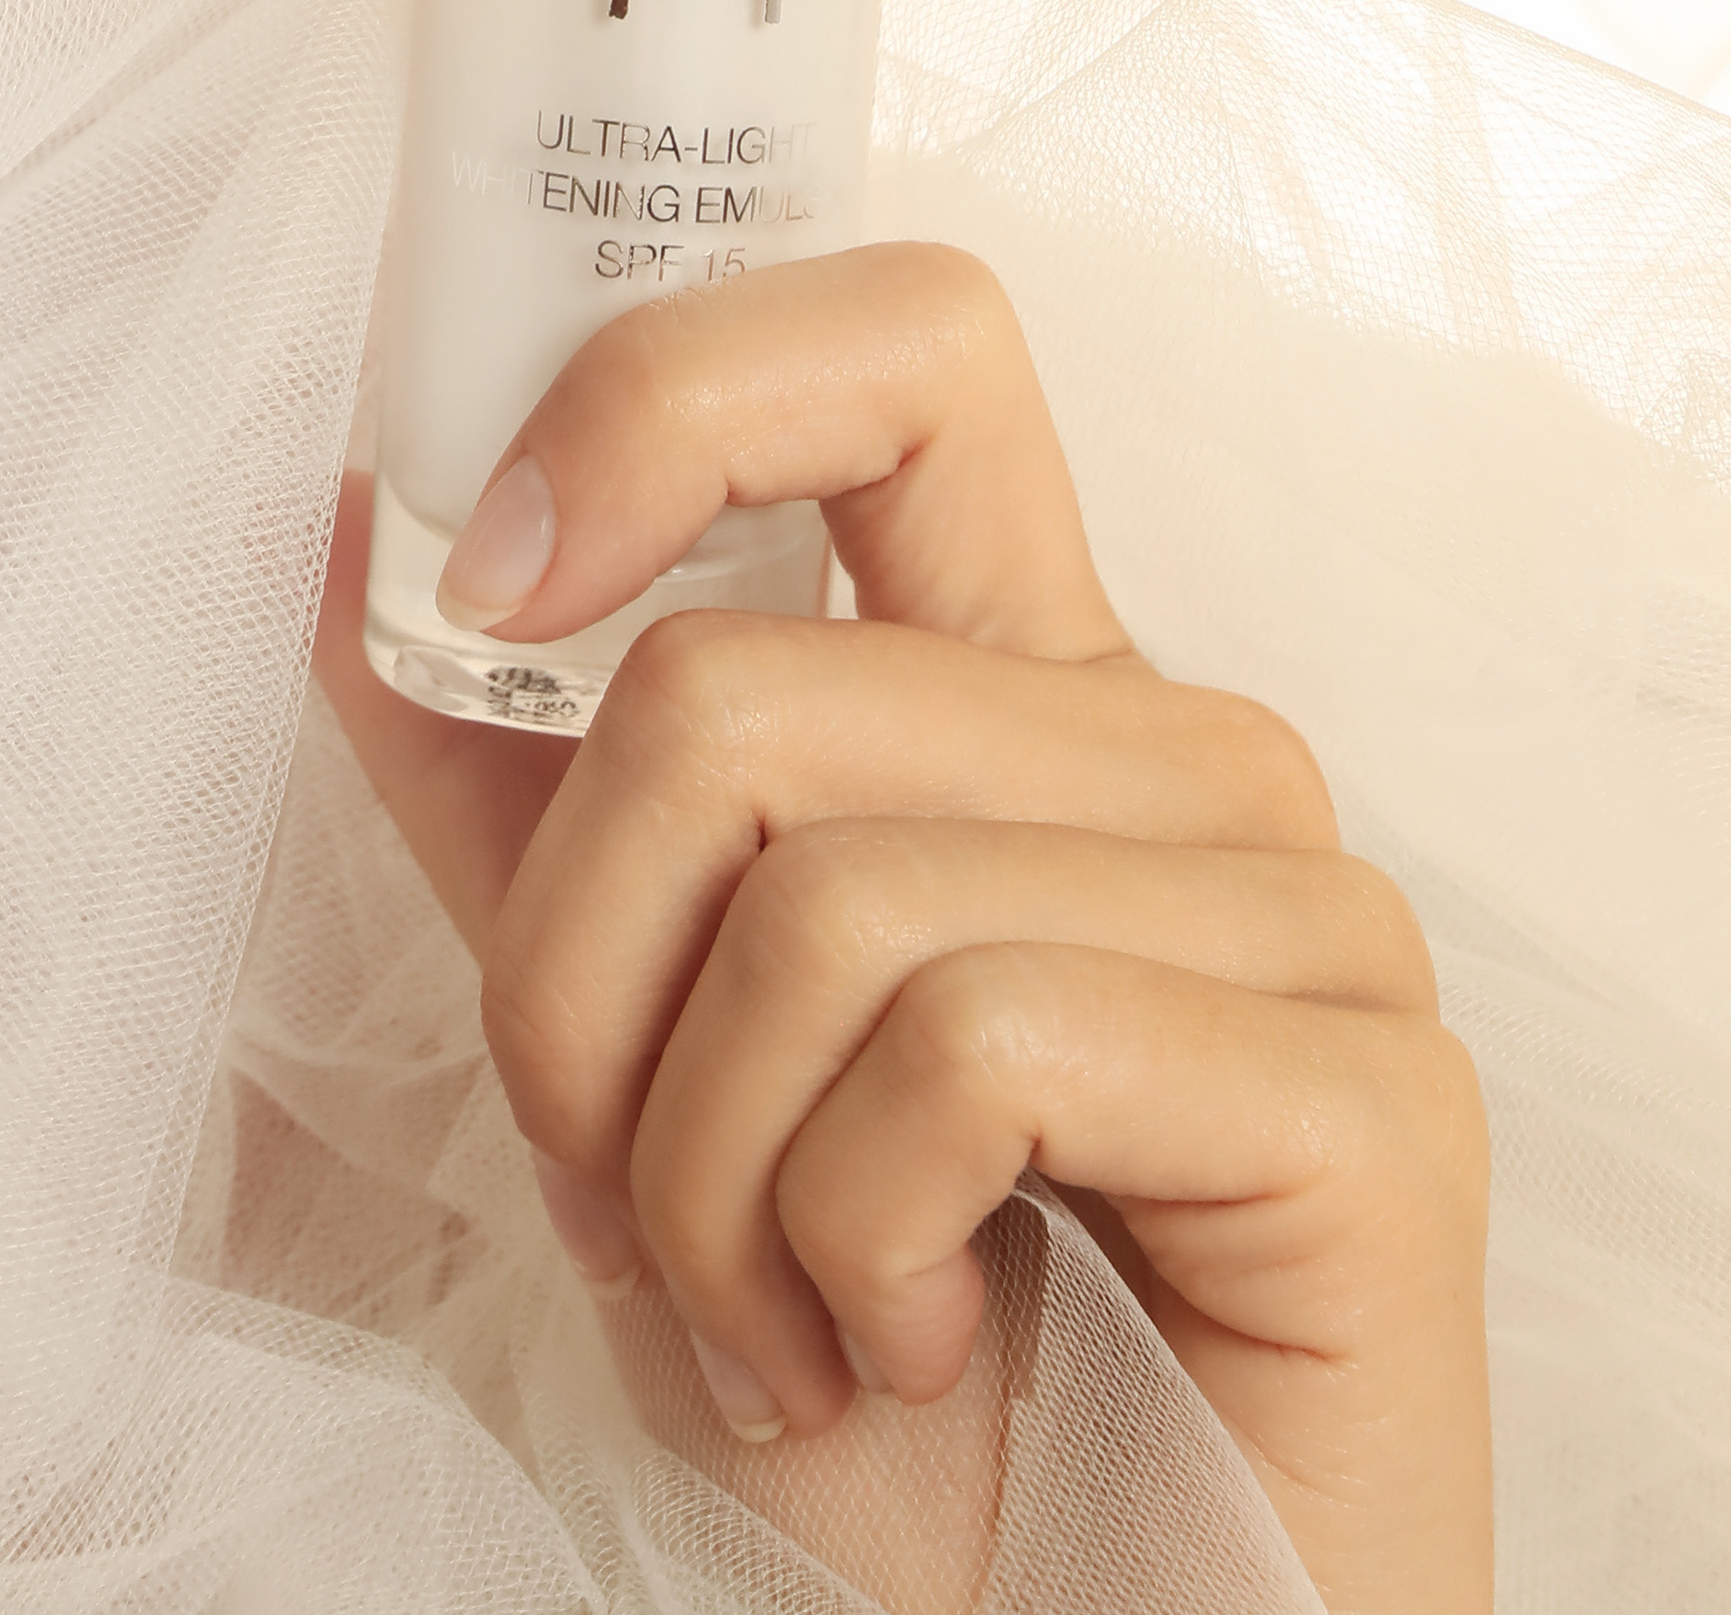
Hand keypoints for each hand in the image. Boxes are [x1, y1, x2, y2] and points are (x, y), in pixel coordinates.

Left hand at [315, 247, 1489, 1614]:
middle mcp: (1183, 758)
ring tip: (786, 1320)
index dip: (670, 392)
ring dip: (703, 1174)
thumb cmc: (872, 1384)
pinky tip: (906, 1359)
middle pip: (733, 682)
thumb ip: (510, 790)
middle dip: (580, 986)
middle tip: (630, 1193)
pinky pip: (974, 1048)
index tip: (494, 573)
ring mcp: (1306, 911)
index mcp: (1025, 690)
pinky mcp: (1371, 1095)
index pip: (904, 347)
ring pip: (828, 890)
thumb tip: (359, 517)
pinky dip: (853, 1250)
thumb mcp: (630, 1056)